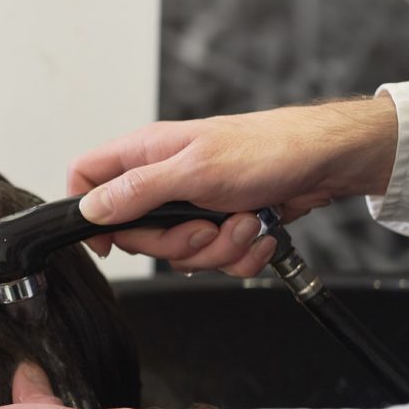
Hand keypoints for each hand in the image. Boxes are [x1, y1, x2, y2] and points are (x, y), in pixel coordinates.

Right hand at [68, 97, 397, 274]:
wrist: (323, 163)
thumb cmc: (265, 149)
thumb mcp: (193, 170)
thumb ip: (137, 190)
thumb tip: (90, 208)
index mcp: (145, 154)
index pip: (86, 178)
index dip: (85, 211)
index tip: (107, 239)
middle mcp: (162, 180)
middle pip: (134, 232)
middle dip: (174, 243)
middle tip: (202, 227)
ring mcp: (190, 205)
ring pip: (177, 252)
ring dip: (216, 249)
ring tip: (242, 223)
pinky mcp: (218, 225)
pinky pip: (212, 259)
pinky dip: (239, 254)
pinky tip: (256, 232)